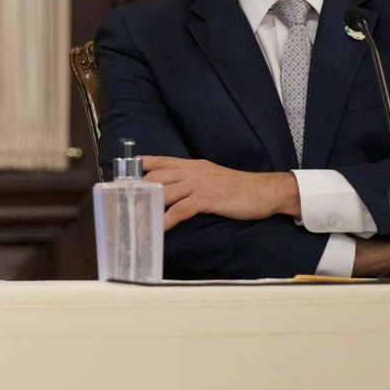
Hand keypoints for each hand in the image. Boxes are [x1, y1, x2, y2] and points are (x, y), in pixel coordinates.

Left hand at [140, 157, 300, 230]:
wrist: (265, 191)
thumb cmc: (239, 188)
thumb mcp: (212, 177)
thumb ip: (193, 179)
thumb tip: (176, 189)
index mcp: (193, 165)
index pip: (161, 161)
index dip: (141, 166)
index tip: (124, 174)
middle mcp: (192, 171)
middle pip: (156, 177)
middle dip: (138, 191)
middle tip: (123, 205)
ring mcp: (199, 184)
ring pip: (164, 193)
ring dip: (147, 209)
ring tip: (135, 222)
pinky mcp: (207, 199)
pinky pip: (180, 210)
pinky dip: (166, 220)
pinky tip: (158, 228)